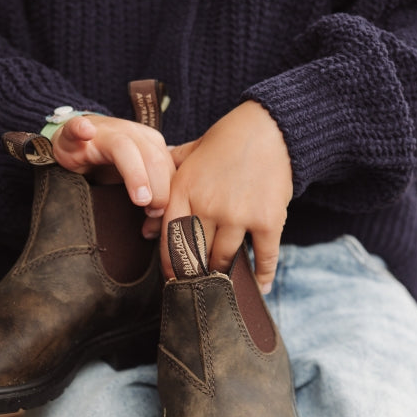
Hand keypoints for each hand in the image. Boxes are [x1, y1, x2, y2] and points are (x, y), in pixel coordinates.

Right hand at [51, 115, 174, 218]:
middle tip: (153, 213)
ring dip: (136, 174)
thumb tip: (161, 224)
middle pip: (153, 158)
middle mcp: (131, 133)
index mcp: (150, 144)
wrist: (75, 145)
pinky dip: (81, 129)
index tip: (164, 218)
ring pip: (124, 147)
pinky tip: (85, 133)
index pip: (169, 167)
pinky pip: (77, 127)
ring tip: (140, 199)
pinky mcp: (75, 134)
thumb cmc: (107, 166)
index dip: (171, 194)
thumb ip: (152, 195)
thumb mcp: (135, 181)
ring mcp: (103, 132)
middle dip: (159, 189)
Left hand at [163, 101, 292, 291]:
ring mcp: (239, 215)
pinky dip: (262, 277)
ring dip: (223, 275)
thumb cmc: (227, 141)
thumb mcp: (190, 154)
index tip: (173, 281)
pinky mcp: (267, 220)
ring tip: (222, 285)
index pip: (170, 240)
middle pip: (196, 256)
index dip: (171, 266)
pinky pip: (263, 258)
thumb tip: (145, 227)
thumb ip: (166, 187)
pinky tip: (259, 288)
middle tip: (197, 286)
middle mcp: (209, 206)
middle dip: (195, 274)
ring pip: (223, 261)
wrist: (271, 128)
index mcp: (185, 190)